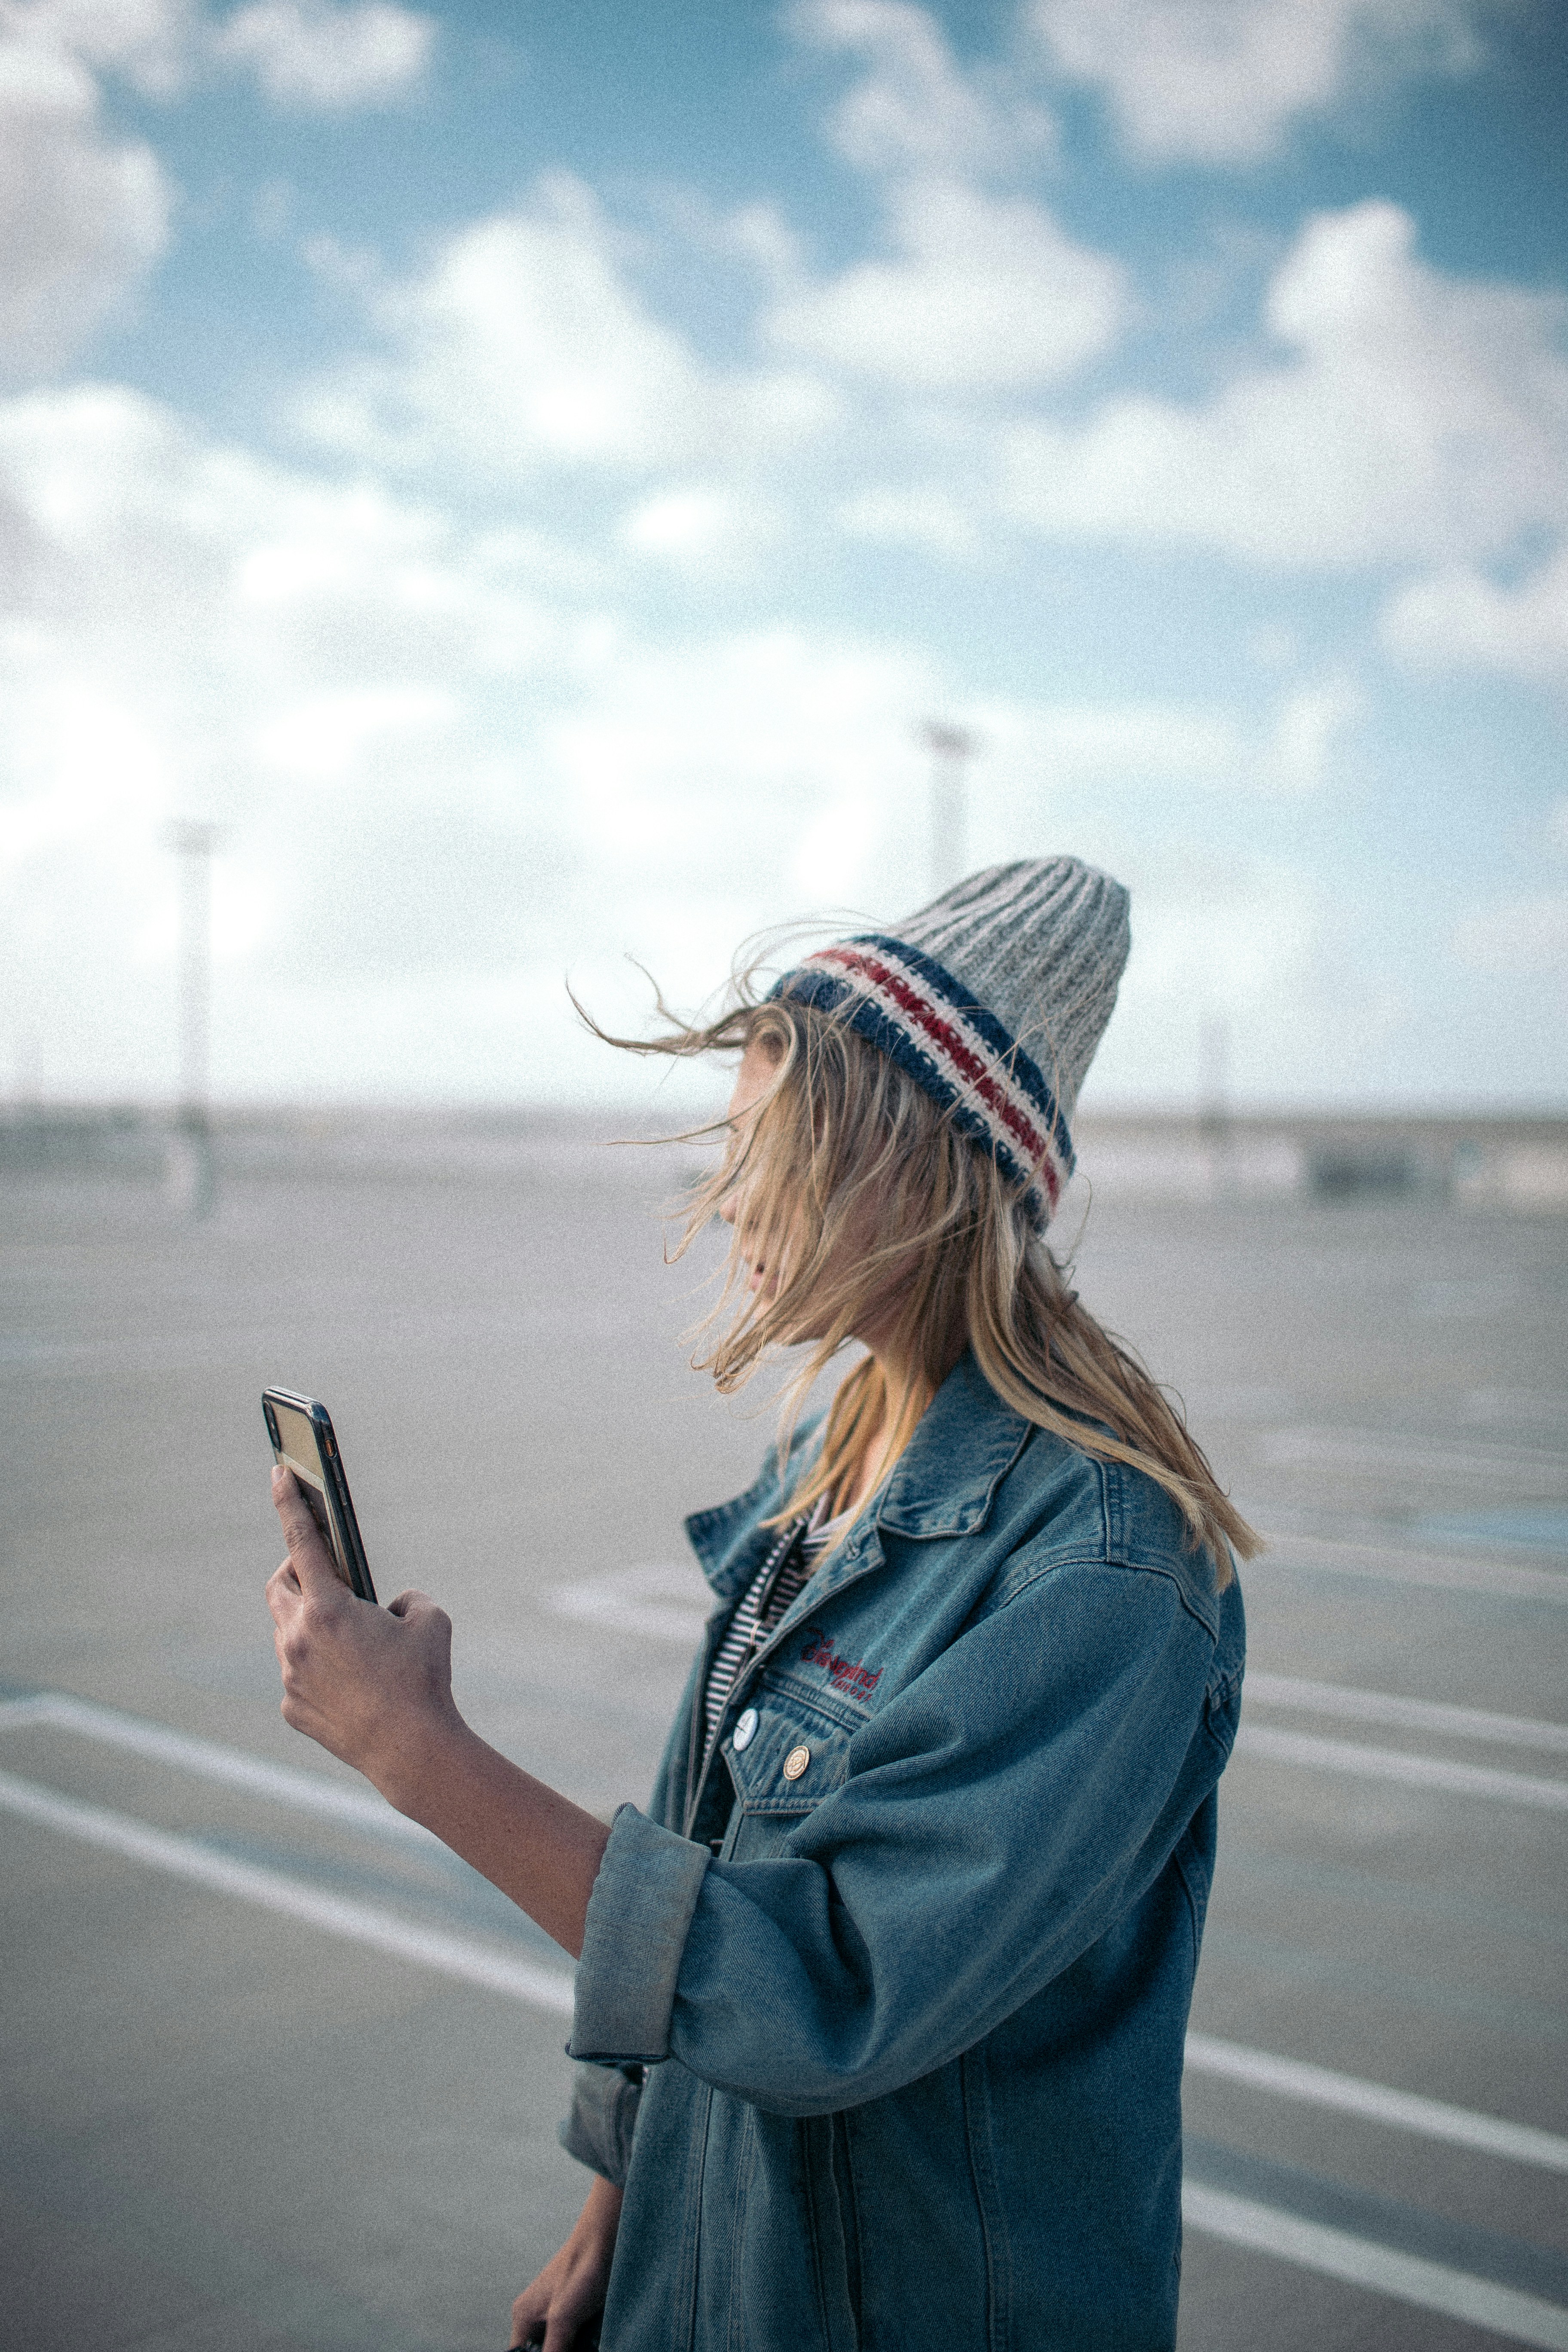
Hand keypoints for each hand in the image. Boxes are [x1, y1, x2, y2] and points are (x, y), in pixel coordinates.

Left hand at [266, 1463, 459, 1804]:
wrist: (411, 1750)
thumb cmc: (424, 1678)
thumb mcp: (430, 1620)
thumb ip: (406, 1599)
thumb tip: (388, 1607)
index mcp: (328, 1606)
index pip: (301, 1540)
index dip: (289, 1502)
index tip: (277, 1472)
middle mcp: (298, 1637)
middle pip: (280, 1587)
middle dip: (297, 1573)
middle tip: (325, 1575)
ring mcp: (290, 1675)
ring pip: (286, 1632)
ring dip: (309, 1623)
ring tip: (346, 1634)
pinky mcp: (291, 1707)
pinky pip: (297, 1675)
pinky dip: (317, 1668)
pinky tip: (349, 1682)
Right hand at [509, 2176, 622, 2349]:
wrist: (608, 2238)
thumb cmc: (581, 2270)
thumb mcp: (563, 2319)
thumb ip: (552, 2350)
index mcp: (524, 2317)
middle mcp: (538, 2317)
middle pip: (542, 2351)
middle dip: (561, 2351)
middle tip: (579, 2344)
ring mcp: (558, 2314)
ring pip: (562, 2346)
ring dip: (577, 2347)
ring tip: (588, 2338)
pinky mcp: (578, 2312)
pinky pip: (577, 2338)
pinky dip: (587, 2342)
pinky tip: (595, 2337)